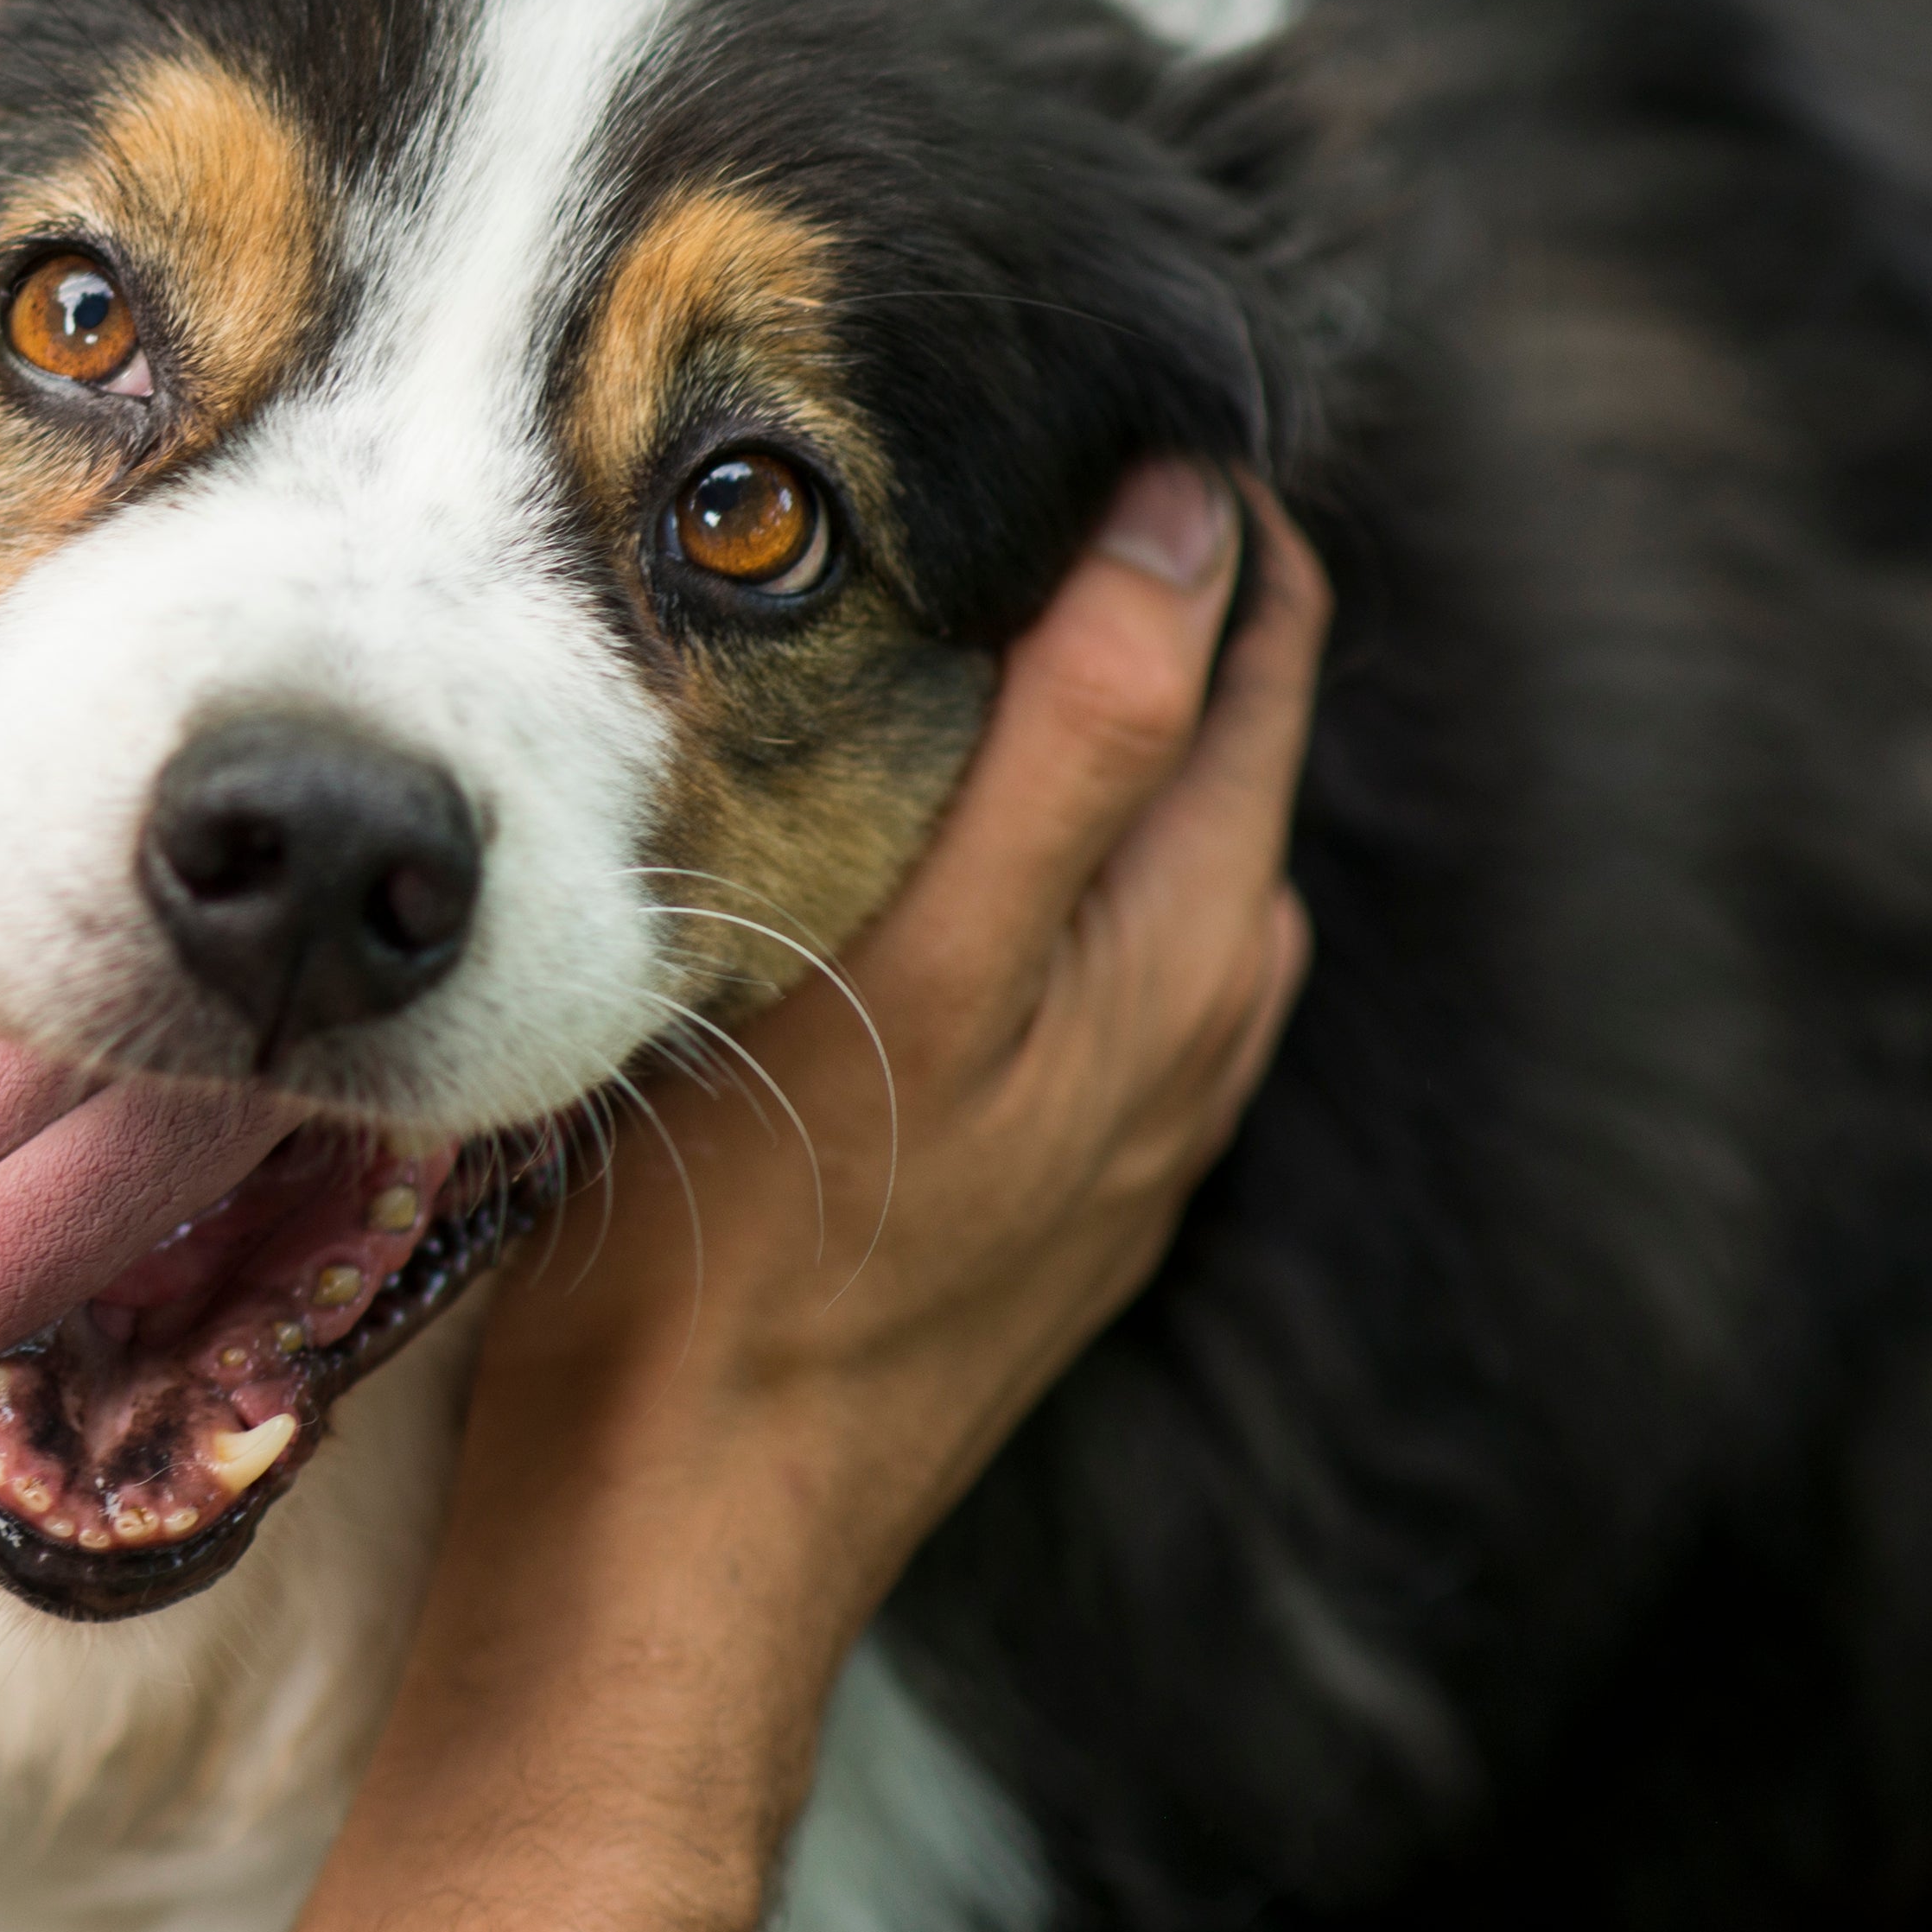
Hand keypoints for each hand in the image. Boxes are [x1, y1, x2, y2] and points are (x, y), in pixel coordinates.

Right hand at [485, 461, 1327, 1611]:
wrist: (681, 1531)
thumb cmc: (741, 1249)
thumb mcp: (916, 969)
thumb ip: (1073, 752)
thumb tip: (1184, 537)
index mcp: (1178, 955)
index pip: (1250, 647)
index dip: (1197, 507)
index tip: (1075, 400)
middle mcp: (1189, 1034)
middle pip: (1228, 742)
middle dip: (1158, 597)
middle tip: (999, 475)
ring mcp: (1125, 1128)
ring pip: (1168, 857)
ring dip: (1109, 725)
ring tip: (970, 627)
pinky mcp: (1050, 1196)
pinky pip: (1105, 968)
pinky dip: (1066, 860)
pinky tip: (953, 854)